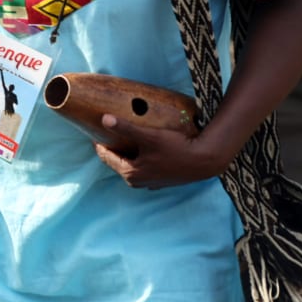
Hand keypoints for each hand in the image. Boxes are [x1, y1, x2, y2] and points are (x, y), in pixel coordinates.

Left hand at [93, 114, 228, 189]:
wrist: (206, 160)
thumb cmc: (177, 148)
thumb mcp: (148, 136)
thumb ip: (125, 128)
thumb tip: (104, 119)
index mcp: (131, 173)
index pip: (107, 157)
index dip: (100, 143)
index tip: (94, 132)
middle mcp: (139, 182)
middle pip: (118, 162)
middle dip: (113, 149)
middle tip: (107, 134)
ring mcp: (152, 183)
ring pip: (132, 166)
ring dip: (127, 155)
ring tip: (124, 140)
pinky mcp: (163, 180)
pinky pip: (145, 168)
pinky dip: (140, 159)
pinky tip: (144, 150)